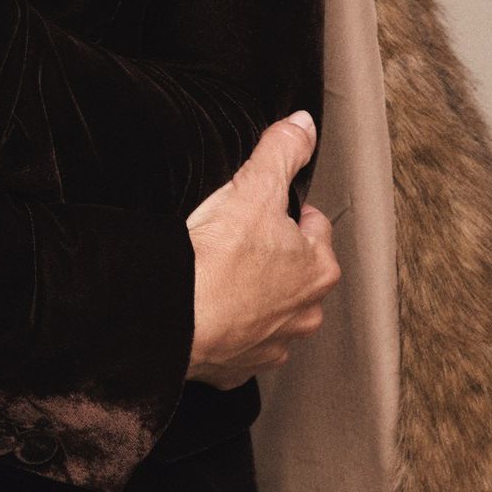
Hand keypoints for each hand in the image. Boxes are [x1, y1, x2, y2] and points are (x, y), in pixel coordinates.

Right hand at [184, 112, 340, 389]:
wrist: (174, 316)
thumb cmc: (217, 258)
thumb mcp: (253, 186)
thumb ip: (282, 151)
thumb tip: (303, 125)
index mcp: (317, 269)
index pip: (314, 226)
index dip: (288, 210)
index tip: (265, 207)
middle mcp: (305, 313)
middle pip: (296, 273)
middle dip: (274, 257)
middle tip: (239, 239)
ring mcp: (273, 345)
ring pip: (272, 312)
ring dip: (254, 297)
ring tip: (221, 275)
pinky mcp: (238, 367)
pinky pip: (240, 343)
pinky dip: (227, 329)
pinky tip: (206, 310)